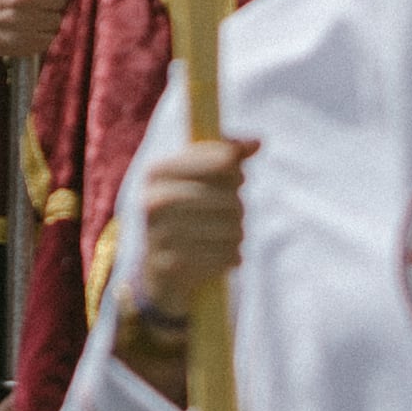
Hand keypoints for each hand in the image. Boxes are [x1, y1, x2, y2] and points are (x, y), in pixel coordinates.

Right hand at [130, 137, 251, 335]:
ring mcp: (160, 235)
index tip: (238, 178)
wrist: (158, 269)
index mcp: (157, 172)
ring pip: (231, 230)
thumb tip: (258, 142)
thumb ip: (226, 157)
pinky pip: (225, 257)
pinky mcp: (173, 266)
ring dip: (236, 234)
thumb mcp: (196, 180)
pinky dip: (232, 257)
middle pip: (229, 199)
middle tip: (232, 212)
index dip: (235, 170)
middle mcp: (153, 201)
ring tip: (226, 235)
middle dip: (237, 207)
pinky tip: (222, 255)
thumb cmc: (185, 213)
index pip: (217, 161)